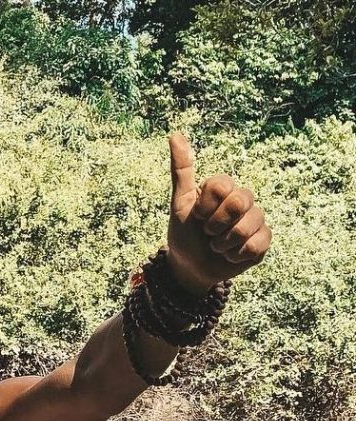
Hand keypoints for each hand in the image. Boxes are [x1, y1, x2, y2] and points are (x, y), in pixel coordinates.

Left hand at [166, 133, 271, 294]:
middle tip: (208, 231)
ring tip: (217, 245)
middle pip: (240, 201)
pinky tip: (230, 255)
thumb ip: (181, 170)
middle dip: (216, 223)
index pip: (223, 185)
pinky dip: (236, 255)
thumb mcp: (180, 202)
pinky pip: (256, 245)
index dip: (206, 205)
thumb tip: (174, 134)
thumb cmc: (184, 233)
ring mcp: (256, 220)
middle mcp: (243, 200)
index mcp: (224, 188)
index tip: (197, 215)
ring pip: (248, 225)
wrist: (191, 266)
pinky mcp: (264, 241)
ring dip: (224, 242)